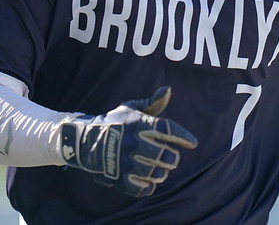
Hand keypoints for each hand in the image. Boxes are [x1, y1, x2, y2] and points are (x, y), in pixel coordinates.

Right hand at [60, 86, 197, 196]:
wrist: (85, 141)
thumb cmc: (115, 122)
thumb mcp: (131, 109)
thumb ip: (153, 103)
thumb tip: (168, 90)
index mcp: (138, 124)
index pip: (168, 129)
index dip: (183, 136)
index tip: (193, 143)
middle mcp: (133, 143)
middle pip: (165, 155)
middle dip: (173, 157)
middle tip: (171, 156)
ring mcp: (126, 162)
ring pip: (156, 173)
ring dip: (162, 172)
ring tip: (161, 168)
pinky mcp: (120, 178)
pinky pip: (143, 188)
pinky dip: (149, 186)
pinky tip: (149, 179)